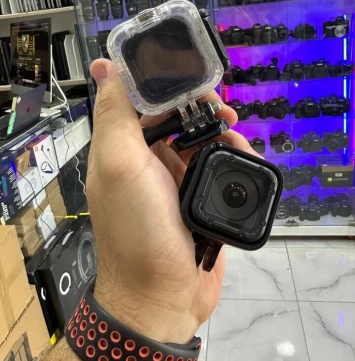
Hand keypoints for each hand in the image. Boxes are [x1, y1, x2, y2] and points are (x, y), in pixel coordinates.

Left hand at [88, 59, 258, 344]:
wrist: (163, 295)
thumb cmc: (138, 227)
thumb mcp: (120, 164)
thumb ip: (115, 114)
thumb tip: (104, 65)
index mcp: (126, 150)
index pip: (147, 104)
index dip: (171, 87)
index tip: (197, 80)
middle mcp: (150, 163)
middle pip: (180, 121)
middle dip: (203, 110)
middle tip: (225, 111)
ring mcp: (178, 183)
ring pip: (204, 142)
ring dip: (222, 133)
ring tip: (237, 136)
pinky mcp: (203, 201)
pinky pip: (220, 169)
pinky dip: (233, 159)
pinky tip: (244, 158)